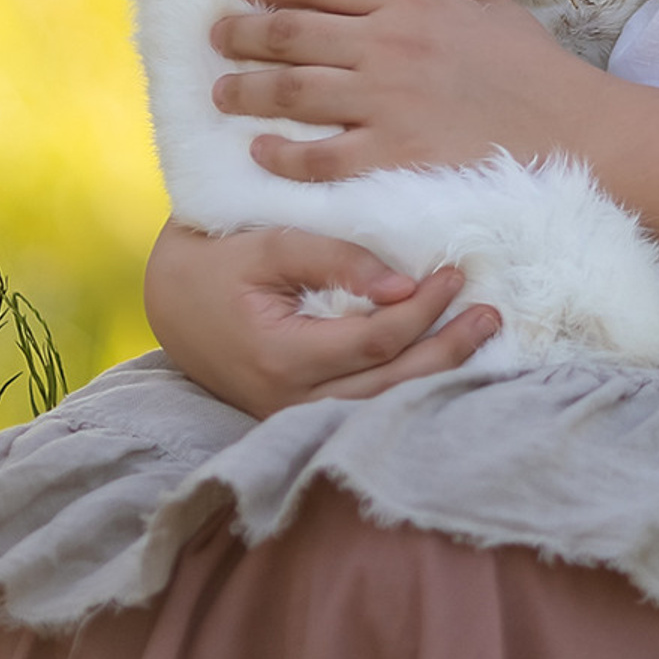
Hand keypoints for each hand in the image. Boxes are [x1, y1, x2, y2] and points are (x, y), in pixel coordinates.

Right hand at [144, 221, 500, 418]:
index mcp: (281, 356)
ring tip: (481, 335)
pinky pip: (366, 405)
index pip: (375, 341)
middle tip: (490, 312)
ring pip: (383, 405)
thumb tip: (403, 284)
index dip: (423, 309)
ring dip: (437, 372)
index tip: (454, 272)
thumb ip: (335, 258)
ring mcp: (295, 415)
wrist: (168, 298)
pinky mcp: (301, 413)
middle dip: (448, 349)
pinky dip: (409, 383)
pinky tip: (444, 359)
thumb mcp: (270, 243)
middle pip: (391, 384)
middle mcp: (290, 400)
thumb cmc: (217, 260)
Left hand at [210, 0, 600, 179]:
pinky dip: (279, 154)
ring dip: (244, 91)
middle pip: (289, 32)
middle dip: (241, 33)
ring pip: (288, 92)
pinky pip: (316, 157)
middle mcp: (390, 45)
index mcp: (413, 1)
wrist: (576, 134)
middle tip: (217, 37)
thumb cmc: (537, 73)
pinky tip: (262, 151)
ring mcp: (387, 103)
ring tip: (222, 92)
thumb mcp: (492, 10)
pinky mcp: (392, 158)